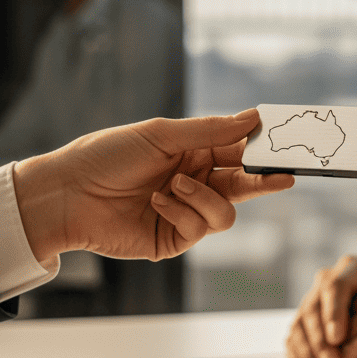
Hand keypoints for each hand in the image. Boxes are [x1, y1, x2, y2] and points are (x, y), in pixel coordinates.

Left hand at [12, 110, 294, 261]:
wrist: (68, 195)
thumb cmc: (108, 155)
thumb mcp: (161, 135)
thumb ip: (210, 130)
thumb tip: (253, 118)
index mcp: (192, 151)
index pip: (238, 149)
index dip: (263, 149)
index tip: (288, 145)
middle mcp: (194, 181)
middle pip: (243, 184)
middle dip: (263, 180)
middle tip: (285, 175)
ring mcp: (186, 212)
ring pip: (226, 212)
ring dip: (203, 196)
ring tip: (173, 185)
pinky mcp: (174, 239)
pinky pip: (200, 228)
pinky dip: (182, 211)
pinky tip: (157, 201)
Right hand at [287, 255, 356, 357]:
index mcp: (352, 269)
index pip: (335, 286)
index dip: (333, 313)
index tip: (338, 339)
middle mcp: (328, 280)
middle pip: (313, 308)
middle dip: (320, 341)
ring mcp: (314, 299)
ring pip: (300, 324)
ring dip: (308, 352)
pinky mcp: (305, 319)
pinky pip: (293, 337)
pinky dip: (296, 355)